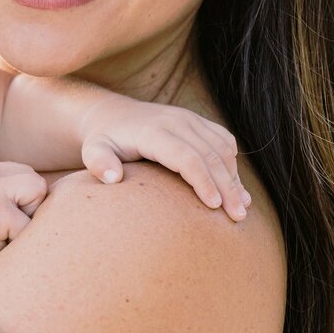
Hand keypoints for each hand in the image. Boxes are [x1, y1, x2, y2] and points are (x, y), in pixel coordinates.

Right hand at [0, 160, 47, 275]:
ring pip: (39, 194)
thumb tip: (63, 192)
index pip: (28, 176)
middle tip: (2, 229)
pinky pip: (30, 226)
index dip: (25, 202)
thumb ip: (11, 192)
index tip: (2, 220)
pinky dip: (19, 242)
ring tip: (1, 233)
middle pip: (37, 182)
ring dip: (27, 221)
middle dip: (30, 208)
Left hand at [77, 98, 249, 220]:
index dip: (202, 181)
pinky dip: (233, 164)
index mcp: (154, 132)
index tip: (214, 206)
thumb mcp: (92, 150)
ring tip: (241, 208)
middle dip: (227, 187)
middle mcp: (177, 121)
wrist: (113, 115)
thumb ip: (97, 162)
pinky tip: (236, 189)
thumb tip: (113, 178)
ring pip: (223, 149)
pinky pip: (224, 141)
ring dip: (234, 178)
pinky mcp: (199, 121)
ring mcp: (190, 119)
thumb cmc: (104, 140)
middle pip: (211, 155)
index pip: (186, 157)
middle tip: (238, 217)